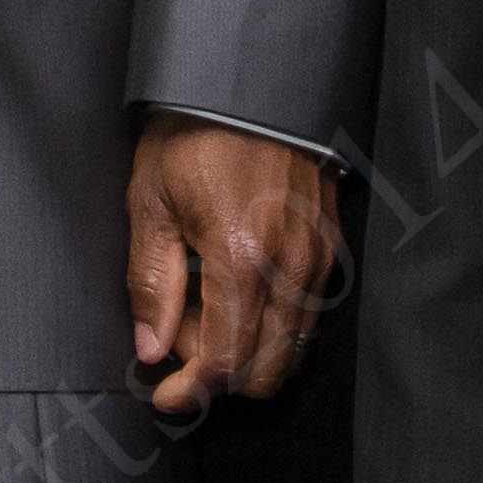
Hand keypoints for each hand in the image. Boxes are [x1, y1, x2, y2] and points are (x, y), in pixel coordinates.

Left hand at [125, 113, 340, 412]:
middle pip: (267, 371)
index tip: (164, 398)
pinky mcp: (332, 248)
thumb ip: (152, 284)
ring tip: (201, 307)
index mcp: (242, 261)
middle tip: (176, 337)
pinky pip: (306, 316)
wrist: (248, 85)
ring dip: (245, 350)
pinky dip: (271, 325)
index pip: (225, 362)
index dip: (191, 392)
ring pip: (291, 349)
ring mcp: (319, 261)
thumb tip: (151, 349)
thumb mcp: (151, 203)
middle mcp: (291, 269)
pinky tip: (233, 292)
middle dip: (218, 373)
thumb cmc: (192, 136)